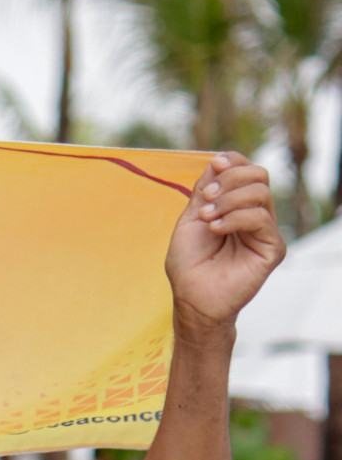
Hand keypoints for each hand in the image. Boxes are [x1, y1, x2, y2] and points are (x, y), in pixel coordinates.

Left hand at [165, 153, 283, 333]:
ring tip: (207, 218)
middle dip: (229, 180)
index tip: (213, 166)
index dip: (232, 162)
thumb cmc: (188, 264)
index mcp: (236, 206)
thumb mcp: (190, 218)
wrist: (191, 299)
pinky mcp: (272, 248)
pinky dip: (234, 218)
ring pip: (260, 193)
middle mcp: (254, 215)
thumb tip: (219, 160)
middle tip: (206, 197)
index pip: (246, 170)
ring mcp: (264, 232)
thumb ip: (205, 189)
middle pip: (258, 175)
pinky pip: (261, 218)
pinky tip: (215, 229)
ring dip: (228, 200)